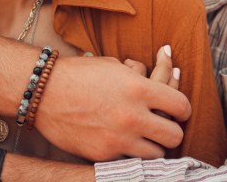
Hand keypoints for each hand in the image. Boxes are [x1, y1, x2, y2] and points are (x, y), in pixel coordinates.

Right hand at [35, 47, 190, 160]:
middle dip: (173, 129)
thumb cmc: (81, 73)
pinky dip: (131, 153)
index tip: (178, 108)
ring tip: (147, 136)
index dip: (182, 108)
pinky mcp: (103, 155)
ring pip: (156, 154)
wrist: (44, 92)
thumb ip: (142, 75)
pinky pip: (130, 160)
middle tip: (165, 125)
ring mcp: (118, 138)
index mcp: (139, 88)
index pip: (181, 106)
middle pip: (174, 135)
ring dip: (154, 145)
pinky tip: (127, 142)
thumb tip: (166, 70)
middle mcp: (132, 116)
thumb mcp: (115, 66)